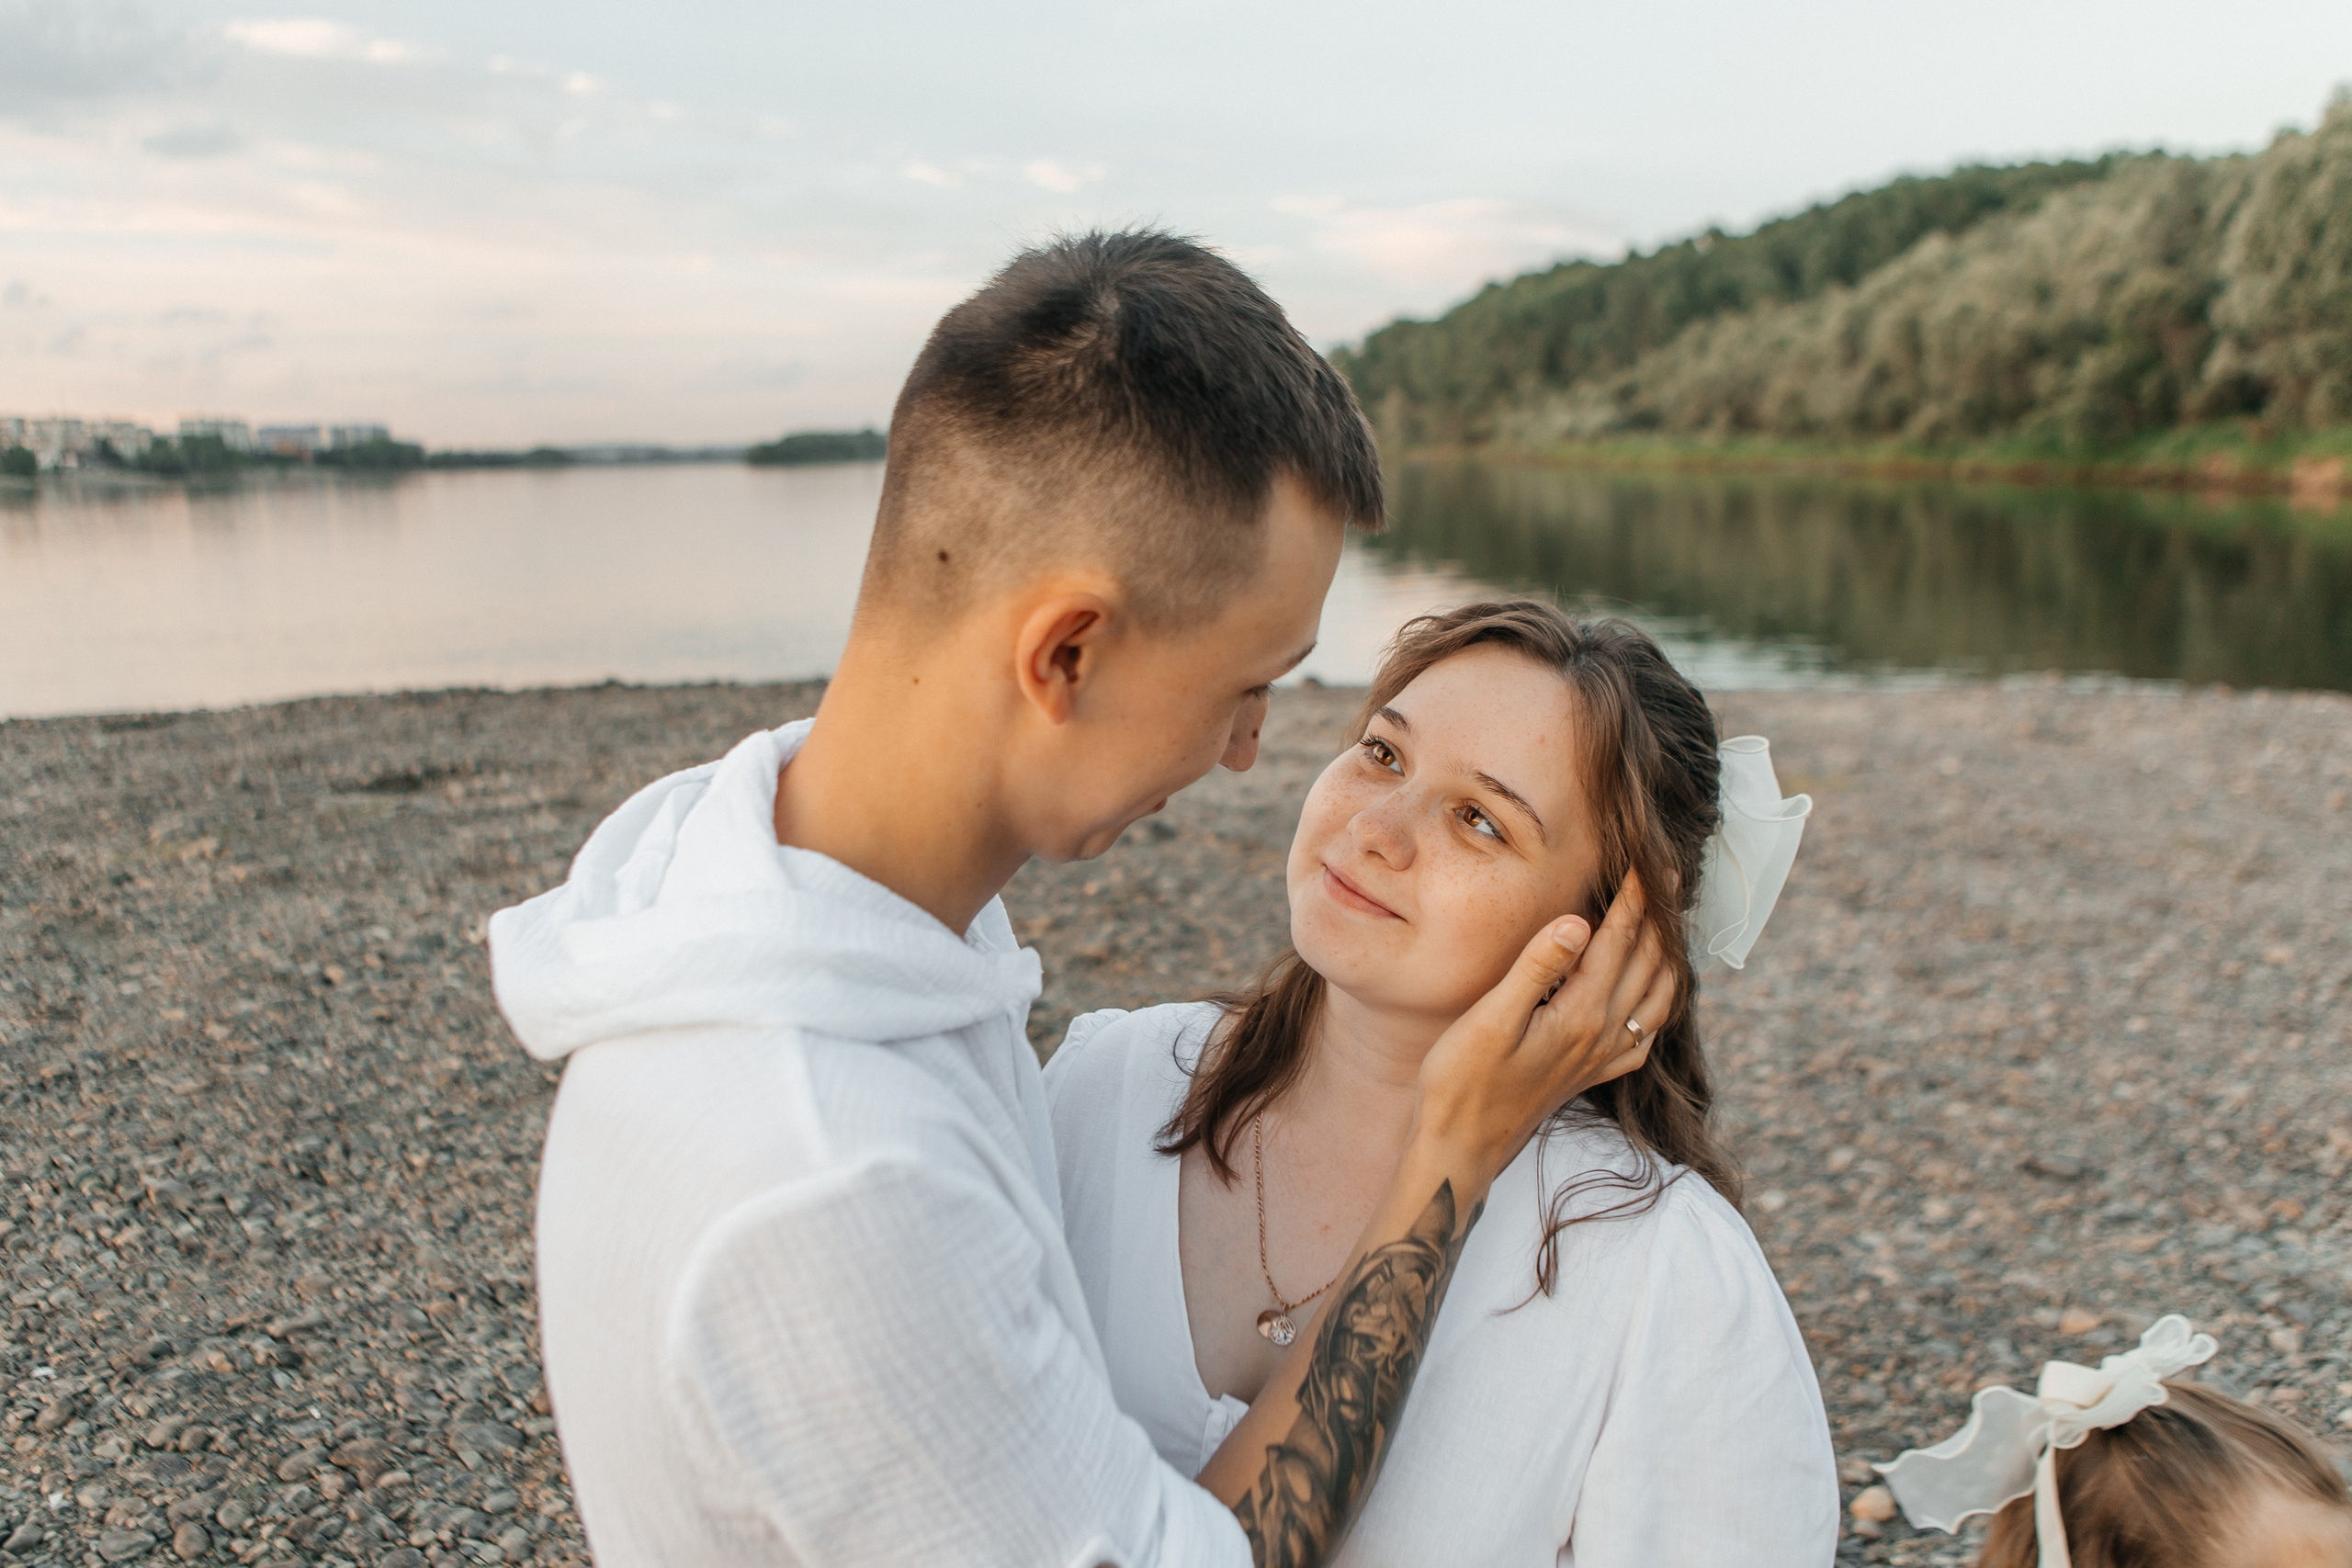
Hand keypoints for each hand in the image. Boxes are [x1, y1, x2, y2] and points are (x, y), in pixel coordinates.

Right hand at [1411, 870, 1672, 1180]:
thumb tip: (1578, 921)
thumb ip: (1537, 968)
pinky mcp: (1593, 1073)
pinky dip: (1659, 1002)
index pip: (1620, 939)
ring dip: (1665, 953)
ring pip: (1658, 996)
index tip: (1645, 856)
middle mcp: (1603, 1035)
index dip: (1634, 894)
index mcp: (1582, 1014)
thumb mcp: (1490, 1019)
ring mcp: (1602, 1057)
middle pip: (1649, 961)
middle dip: (1658, 913)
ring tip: (1665, 921)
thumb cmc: (1462, 1081)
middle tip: (1664, 873)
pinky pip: (1645, 1032)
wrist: (1461, 1147)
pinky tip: (1651, 993)